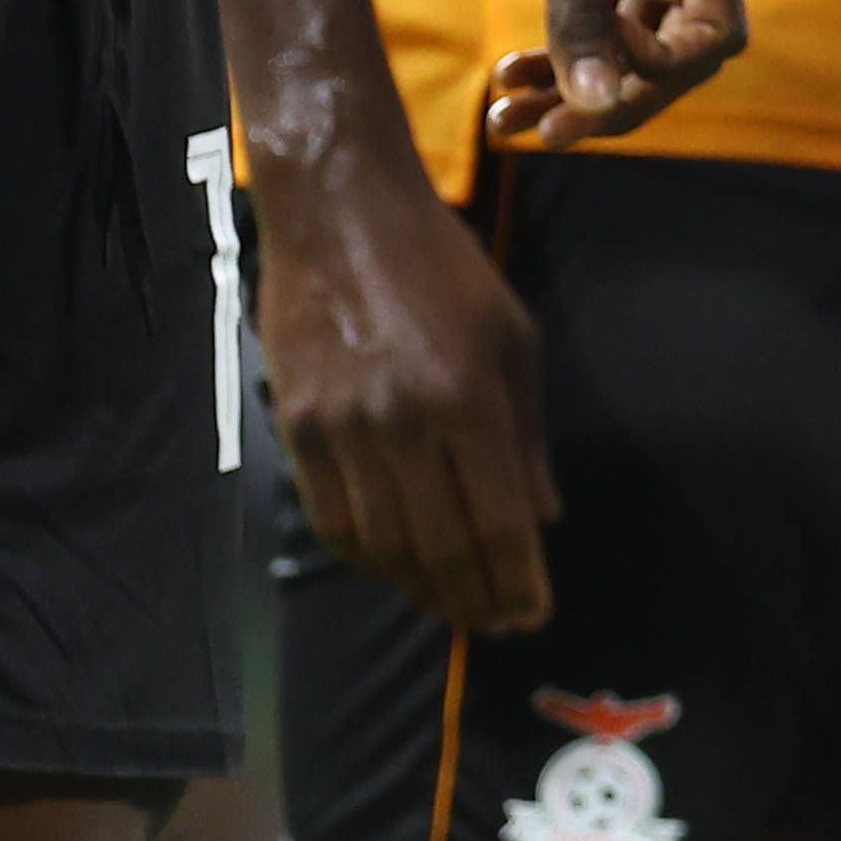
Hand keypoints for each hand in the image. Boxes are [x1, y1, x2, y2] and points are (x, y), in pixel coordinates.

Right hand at [259, 141, 561, 637]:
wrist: (341, 214)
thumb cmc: (444, 266)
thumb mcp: (513, 336)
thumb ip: (527, 434)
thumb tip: (542, 517)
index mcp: (468, 398)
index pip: (498, 521)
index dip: (516, 580)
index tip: (533, 613)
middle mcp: (403, 425)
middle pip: (440, 547)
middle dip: (474, 600)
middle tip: (496, 626)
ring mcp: (343, 430)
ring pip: (382, 546)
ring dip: (421, 590)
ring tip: (451, 607)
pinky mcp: (298, 428)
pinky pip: (332, 521)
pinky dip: (367, 558)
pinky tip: (395, 568)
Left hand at [452, 0, 741, 141]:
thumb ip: (580, 12)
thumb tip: (596, 105)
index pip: (712, 35)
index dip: (661, 73)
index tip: (596, 76)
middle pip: (668, 53)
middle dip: (606, 96)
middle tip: (542, 131)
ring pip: (623, 43)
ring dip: (572, 83)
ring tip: (507, 119)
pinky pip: (592, 18)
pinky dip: (556, 50)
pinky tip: (508, 77)